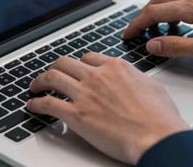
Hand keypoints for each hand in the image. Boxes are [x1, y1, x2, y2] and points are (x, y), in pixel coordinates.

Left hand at [27, 54, 188, 164]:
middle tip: (50, 74)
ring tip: (35, 86)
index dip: (78, 63)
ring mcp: (85, 94)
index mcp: (114, 67)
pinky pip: (48, 104)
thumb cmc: (159, 115)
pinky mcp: (77, 115)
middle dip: (55, 67)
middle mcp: (97, 76)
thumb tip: (130, 79)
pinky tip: (33, 105)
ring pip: (53, 77)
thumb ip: (134, 77)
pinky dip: (37, 104)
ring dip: (40, 81)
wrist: (157, 135)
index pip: (88, 57)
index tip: (75, 69)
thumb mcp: (151, 85)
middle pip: (65, 63)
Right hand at [123, 0, 192, 64]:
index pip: (154, 12)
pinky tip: (175, 25)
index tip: (127, 34)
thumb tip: (152, 45)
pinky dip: (171, 11)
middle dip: (143, 15)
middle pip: (158, 0)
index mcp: (192, 6)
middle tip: (135, 31)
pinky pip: (182, 0)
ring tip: (153, 30)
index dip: (137, 24)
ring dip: (157, 12)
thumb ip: (176, 46)